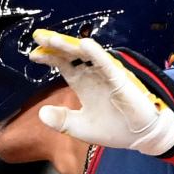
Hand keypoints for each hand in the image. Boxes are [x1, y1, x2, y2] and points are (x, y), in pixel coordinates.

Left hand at [30, 31, 173, 156]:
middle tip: (38, 37)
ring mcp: (105, 75)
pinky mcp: (119, 78)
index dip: (49, 58)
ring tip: (52, 39)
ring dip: (69, 46)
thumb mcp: (80, 127)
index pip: (63, 65)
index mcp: (83, 84)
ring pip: (85, 55)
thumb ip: (61, 120)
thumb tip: (41, 113)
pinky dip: (96, 53)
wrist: (140, 136)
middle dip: (54, 46)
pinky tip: (84, 45)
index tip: (33, 55)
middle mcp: (92, 75)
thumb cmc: (114, 129)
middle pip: (71, 55)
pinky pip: (106, 63)